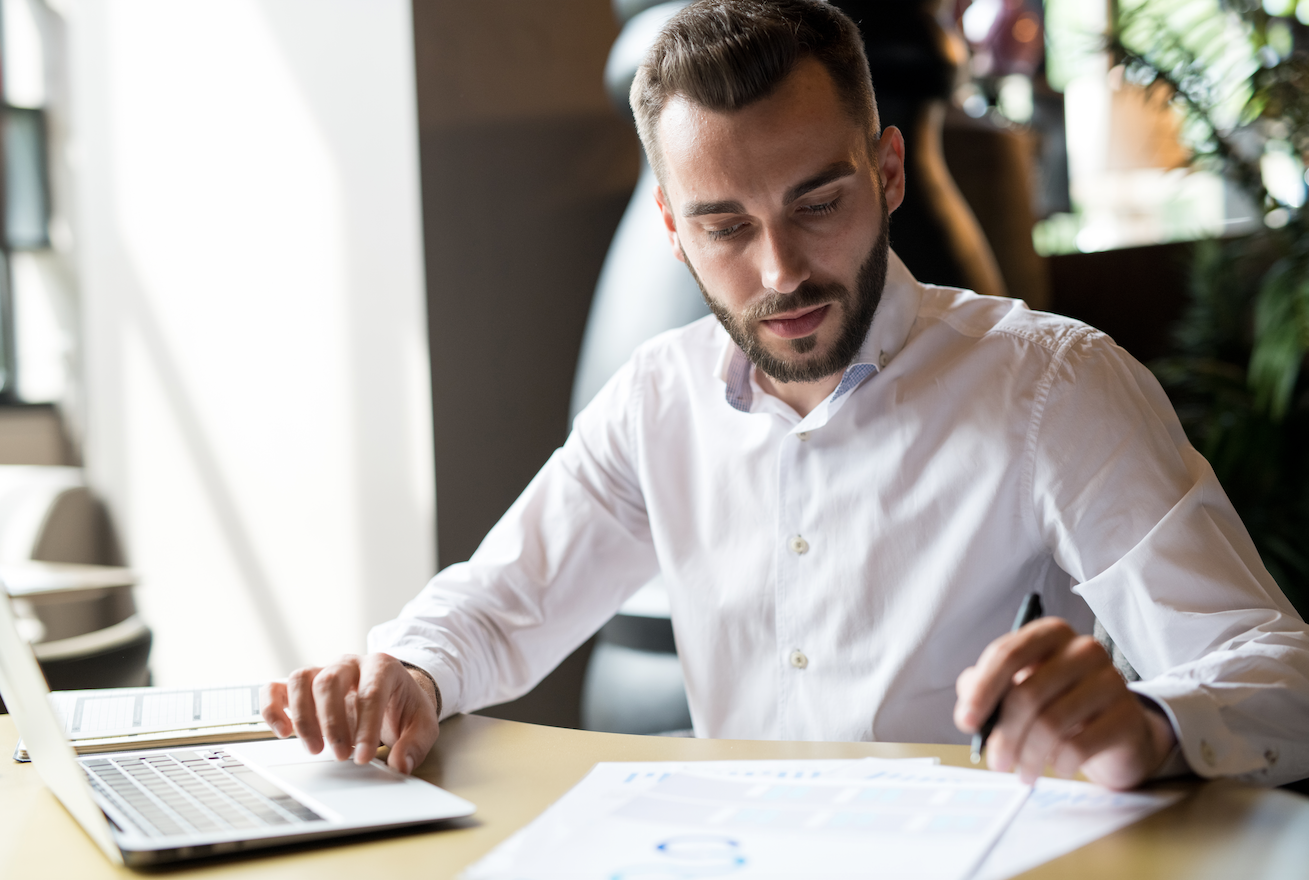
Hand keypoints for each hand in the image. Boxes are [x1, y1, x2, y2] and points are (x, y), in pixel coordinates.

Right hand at [260, 653, 440, 774]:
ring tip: (314, 749)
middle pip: (328, 682)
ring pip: (300, 680)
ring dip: (302, 717)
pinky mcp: (303, 685)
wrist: (394, 692)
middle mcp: (349, 663)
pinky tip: (283, 732)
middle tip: (341, 756)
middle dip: (332, 723)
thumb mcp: (423, 723)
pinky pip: (275, 688)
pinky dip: (272, 709)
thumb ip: (415, 744)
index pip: (370, 692)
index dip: (366, 727)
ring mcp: (323, 670)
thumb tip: (400, 766)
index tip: (364, 757)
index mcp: (382, 666)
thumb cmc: (405, 706)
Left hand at [954, 617, 1176, 789]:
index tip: (966, 722)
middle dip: (1004, 735)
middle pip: (1027, 693)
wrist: (1118, 729)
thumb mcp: (1021, 688)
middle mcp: (1083, 649)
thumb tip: (968, 709)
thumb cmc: (1061, 704)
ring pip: (1050, 724)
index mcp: (1050, 634)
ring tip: (1024, 772)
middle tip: (996, 762)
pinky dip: (1058, 764)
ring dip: (1028, 757)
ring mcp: (1111, 680)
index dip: (982, 691)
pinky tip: (1057, 768)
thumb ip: (986, 688)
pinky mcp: (1127, 716)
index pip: (1007, 654)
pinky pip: (1078, 746)